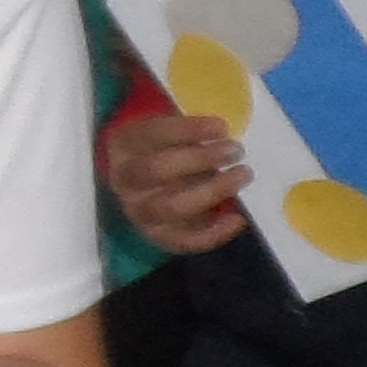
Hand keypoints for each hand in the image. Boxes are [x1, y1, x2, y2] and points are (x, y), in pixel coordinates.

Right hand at [109, 107, 250, 253]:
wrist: (145, 187)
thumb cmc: (165, 151)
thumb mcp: (167, 133)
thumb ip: (189, 133)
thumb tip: (224, 135)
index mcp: (124, 146)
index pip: (152, 134)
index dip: (188, 130)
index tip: (221, 127)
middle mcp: (125, 181)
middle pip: (157, 170)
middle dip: (200, 159)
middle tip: (235, 150)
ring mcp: (139, 212)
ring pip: (171, 207)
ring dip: (211, 191)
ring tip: (242, 175)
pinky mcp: (158, 236)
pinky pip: (184, 240)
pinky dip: (213, 233)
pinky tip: (237, 219)